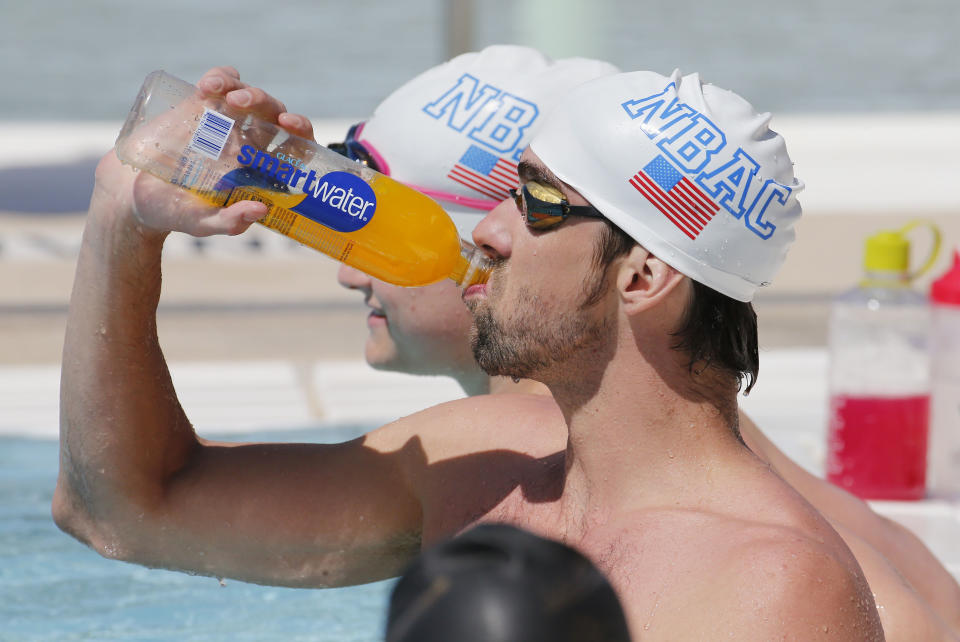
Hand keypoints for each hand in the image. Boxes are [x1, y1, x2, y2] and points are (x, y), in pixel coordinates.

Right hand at [94, 66, 316, 237]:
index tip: (289, 125)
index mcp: (261, 170)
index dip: (301, 132)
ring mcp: (228, 121)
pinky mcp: (202, 105)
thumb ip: (230, 221)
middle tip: (244, 103)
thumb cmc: (173, 212)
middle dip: (267, 103)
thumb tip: (261, 210)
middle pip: (274, 115)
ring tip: (219, 94)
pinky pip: (222, 83)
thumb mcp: (202, 222)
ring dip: (241, 89)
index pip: (295, 147)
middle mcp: (251, 142)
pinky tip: (208, 86)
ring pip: (249, 95)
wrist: (133, 193)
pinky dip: (221, 78)